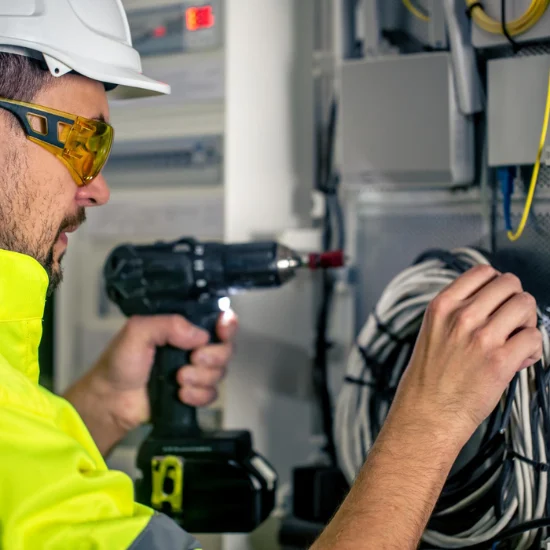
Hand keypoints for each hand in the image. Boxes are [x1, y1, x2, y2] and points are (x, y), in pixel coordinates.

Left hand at [87, 311, 237, 433]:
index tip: (222, 330)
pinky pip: (212, 394)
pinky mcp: (194, 393)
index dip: (227, 324)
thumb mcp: (137, 331)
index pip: (216, 319)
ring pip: (220, 372)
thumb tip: (200, 335)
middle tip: (194, 359)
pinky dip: (199, 395)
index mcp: (182, 327)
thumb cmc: (118, 363)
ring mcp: (195, 371)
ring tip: (179, 379)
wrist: (110, 401)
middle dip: (214, 355)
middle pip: (226, 347)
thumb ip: (168, 325)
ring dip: (201, 377)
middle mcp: (192, 347)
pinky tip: (181, 394)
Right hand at [387, 265, 541, 447]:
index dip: (497, 282)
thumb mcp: (432, 330)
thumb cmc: (429, 377)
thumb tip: (498, 302)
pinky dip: (532, 347)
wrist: (427, 412)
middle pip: (509, 283)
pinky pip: (534, 337)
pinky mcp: (500, 360)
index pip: (482, 271)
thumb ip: (459, 311)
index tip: (498, 297)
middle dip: (515, 299)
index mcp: (442, 305)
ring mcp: (481, 336)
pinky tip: (518, 358)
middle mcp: (461, 316)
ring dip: (527, 320)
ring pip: (526, 304)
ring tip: (515, 339)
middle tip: (510, 320)